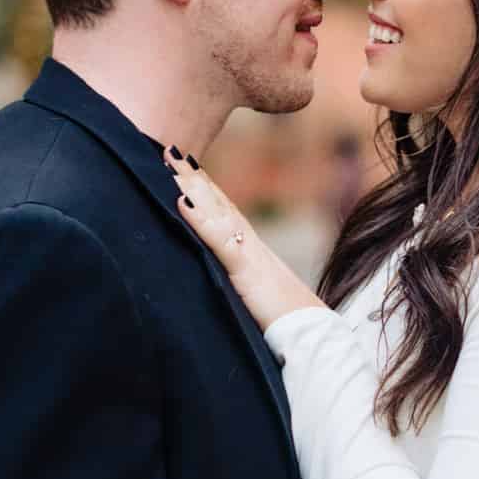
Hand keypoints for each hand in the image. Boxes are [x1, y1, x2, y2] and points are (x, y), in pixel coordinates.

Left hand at [164, 148, 321, 331]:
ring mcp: (248, 253)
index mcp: (250, 248)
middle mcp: (249, 242)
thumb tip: (230, 275)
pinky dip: (200, 220)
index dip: (203, 187)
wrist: (310, 329)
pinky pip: (219, 240)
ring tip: (171, 160)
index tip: (184, 165)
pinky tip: (181, 202)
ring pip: (216, 210)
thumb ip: (241, 278)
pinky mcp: (245, 270)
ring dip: (192, 185)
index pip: (223, 210)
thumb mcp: (256, 292)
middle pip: (217, 201)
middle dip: (193, 175)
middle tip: (169, 148)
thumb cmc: (284, 316)